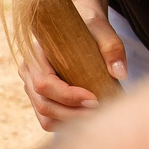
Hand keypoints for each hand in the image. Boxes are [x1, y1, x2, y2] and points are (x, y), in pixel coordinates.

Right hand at [18, 0, 125, 129]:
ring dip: (71, 122)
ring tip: (96, 116)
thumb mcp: (101, 29)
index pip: (44, 84)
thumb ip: (111, 47)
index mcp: (35, 55)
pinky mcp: (41, 98)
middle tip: (102, 111)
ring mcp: (31, 88)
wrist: (75, 25)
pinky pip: (50, 120)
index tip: (95, 99)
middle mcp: (28, 73)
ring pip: (45, 117)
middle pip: (44, 105)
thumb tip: (120, 74)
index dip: (68, 96)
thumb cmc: (86, 26)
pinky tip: (88, 116)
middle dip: (74, 114)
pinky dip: (68, 123)